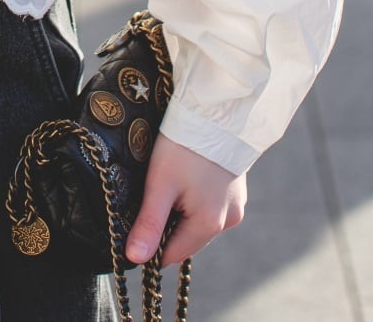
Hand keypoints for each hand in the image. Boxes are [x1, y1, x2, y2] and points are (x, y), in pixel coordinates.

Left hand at [125, 132, 245, 266]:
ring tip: (170, 184)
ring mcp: (236, 205)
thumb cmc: (185, 146)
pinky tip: (187, 179)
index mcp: (210, 225)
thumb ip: (149, 224)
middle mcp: (229, 221)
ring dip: (182, 214)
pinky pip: (212, 207)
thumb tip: (135, 259)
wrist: (217, 111)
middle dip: (167, 227)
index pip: (173, 254)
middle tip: (152, 196)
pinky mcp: (237, 190)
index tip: (136, 223)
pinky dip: (196, 201)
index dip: (151, 245)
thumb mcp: (161, 184)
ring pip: (200, 223)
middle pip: (187, 239)